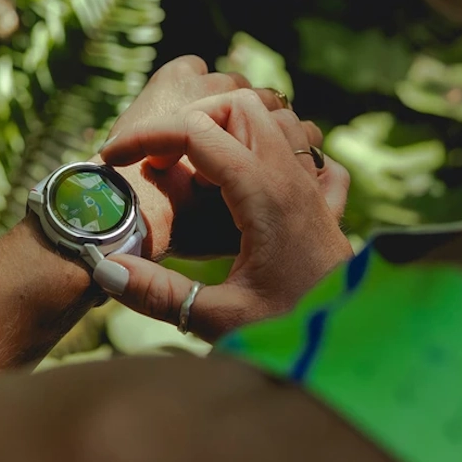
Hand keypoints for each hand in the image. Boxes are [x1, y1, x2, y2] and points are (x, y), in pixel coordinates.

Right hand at [97, 89, 353, 339]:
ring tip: (194, 172)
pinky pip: (305, 153)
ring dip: (226, 130)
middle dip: (186, 121)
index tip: (112, 160)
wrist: (358, 355)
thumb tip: (104, 267)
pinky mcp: (323, 207)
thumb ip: (157, 292)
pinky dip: (271, 151)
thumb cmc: (294, 337)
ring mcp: (312, 189)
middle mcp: (293, 180)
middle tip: (157, 164)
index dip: (147, 137)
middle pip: (238, 106)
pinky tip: (250, 184)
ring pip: (272, 120)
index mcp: (265, 196)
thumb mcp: (219, 320)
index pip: (197, 131)